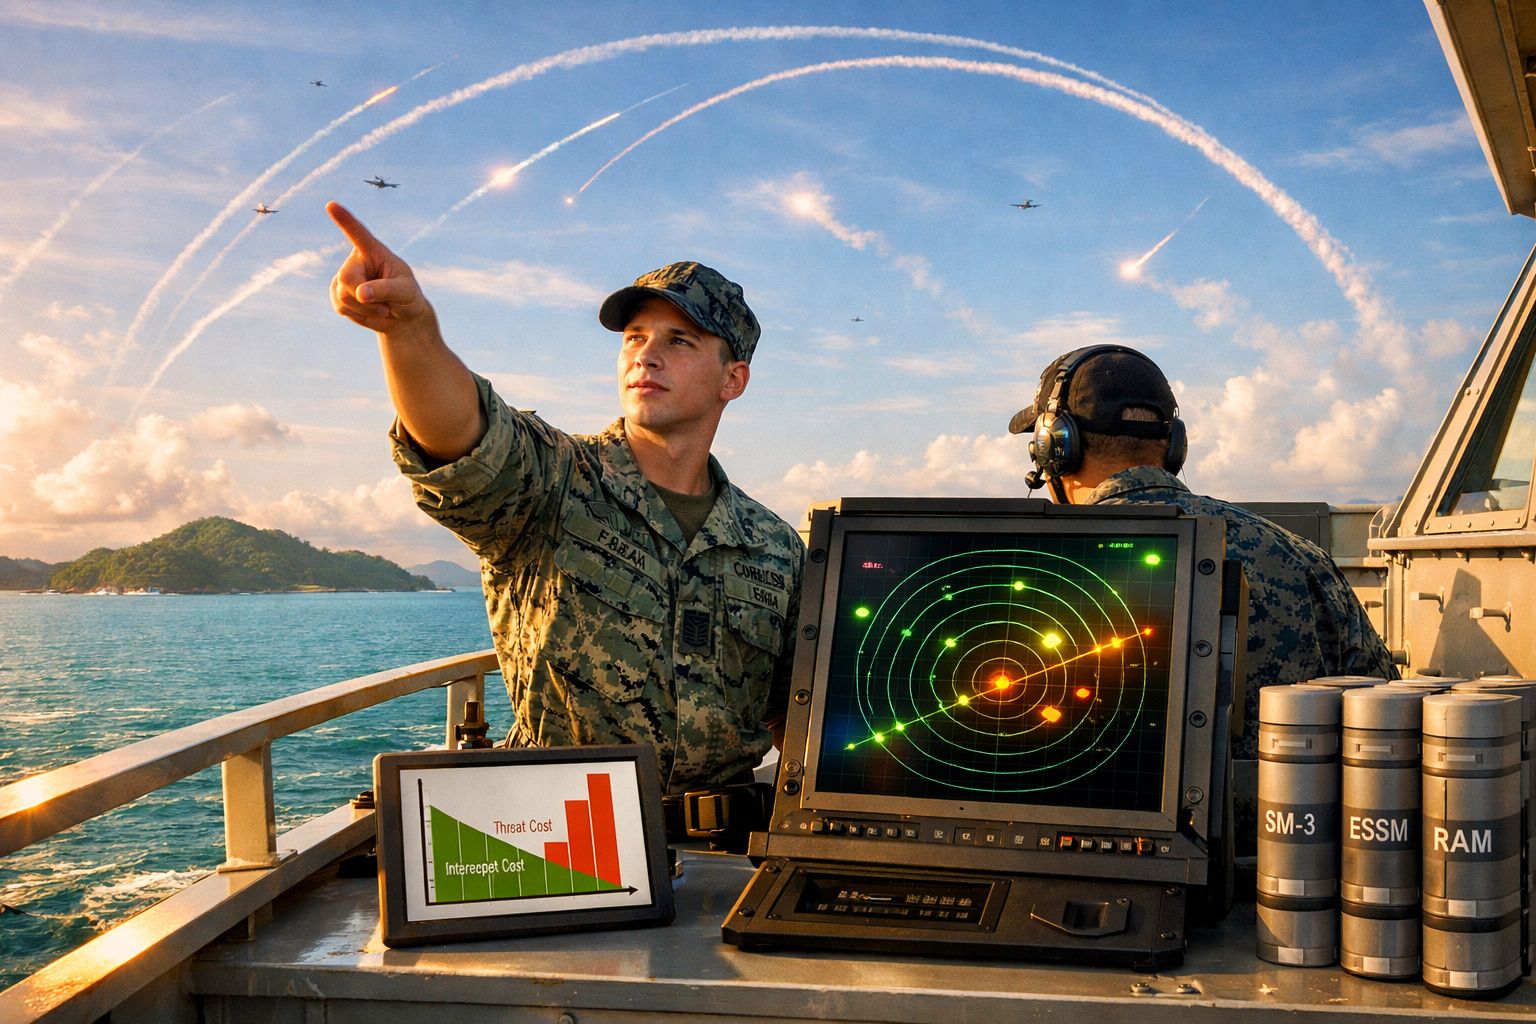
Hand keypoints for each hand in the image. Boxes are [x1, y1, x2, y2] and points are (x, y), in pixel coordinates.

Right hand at [327, 201, 431, 333]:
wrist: (401, 316)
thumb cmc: (407, 297)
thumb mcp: (405, 291)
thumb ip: (385, 289)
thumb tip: (360, 293)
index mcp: (373, 251)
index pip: (357, 233)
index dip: (344, 220)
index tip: (331, 205)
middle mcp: (356, 260)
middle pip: (347, 277)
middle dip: (364, 297)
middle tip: (385, 306)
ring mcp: (344, 277)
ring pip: (343, 295)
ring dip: (366, 309)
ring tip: (382, 307)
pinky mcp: (337, 294)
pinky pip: (341, 307)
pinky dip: (359, 315)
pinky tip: (370, 311)